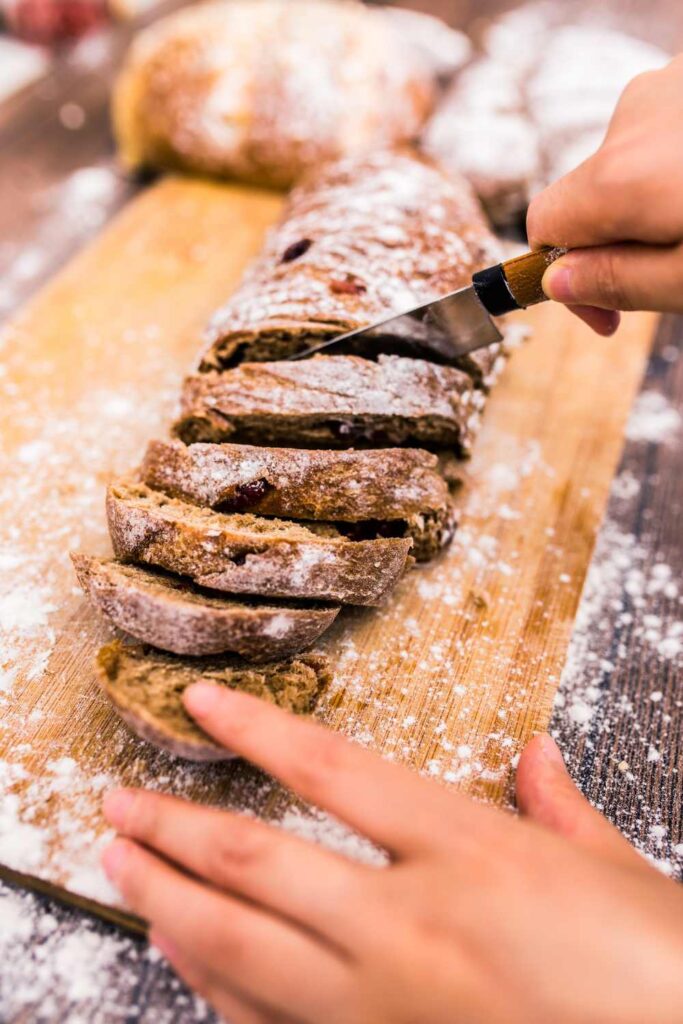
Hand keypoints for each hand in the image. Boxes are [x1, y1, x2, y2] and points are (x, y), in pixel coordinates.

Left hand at [102, 687, 682, 1023]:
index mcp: (471, 850)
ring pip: (242, 946)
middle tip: (113, 803)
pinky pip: (271, 1022)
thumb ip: (559, 807)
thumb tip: (537, 756)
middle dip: (170, 828)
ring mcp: (386, 1005)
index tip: (199, 704)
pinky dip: (214, 986)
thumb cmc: (659, 971)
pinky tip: (181, 958)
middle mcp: (412, 923)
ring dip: (168, 901)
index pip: (331, 768)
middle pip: (255, 859)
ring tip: (118, 868)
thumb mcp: (617, 870)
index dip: (254, 728)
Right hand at [527, 53, 682, 333]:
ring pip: (631, 163)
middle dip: (617, 241)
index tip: (604, 316)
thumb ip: (620, 282)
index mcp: (619, 177)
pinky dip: (679, 168)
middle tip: (670, 278)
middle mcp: (634, 118)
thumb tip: (556, 283)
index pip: (543, 227)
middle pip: (588, 196)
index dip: (561, 278)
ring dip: (653, 202)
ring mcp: (670, 86)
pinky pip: (666, 132)